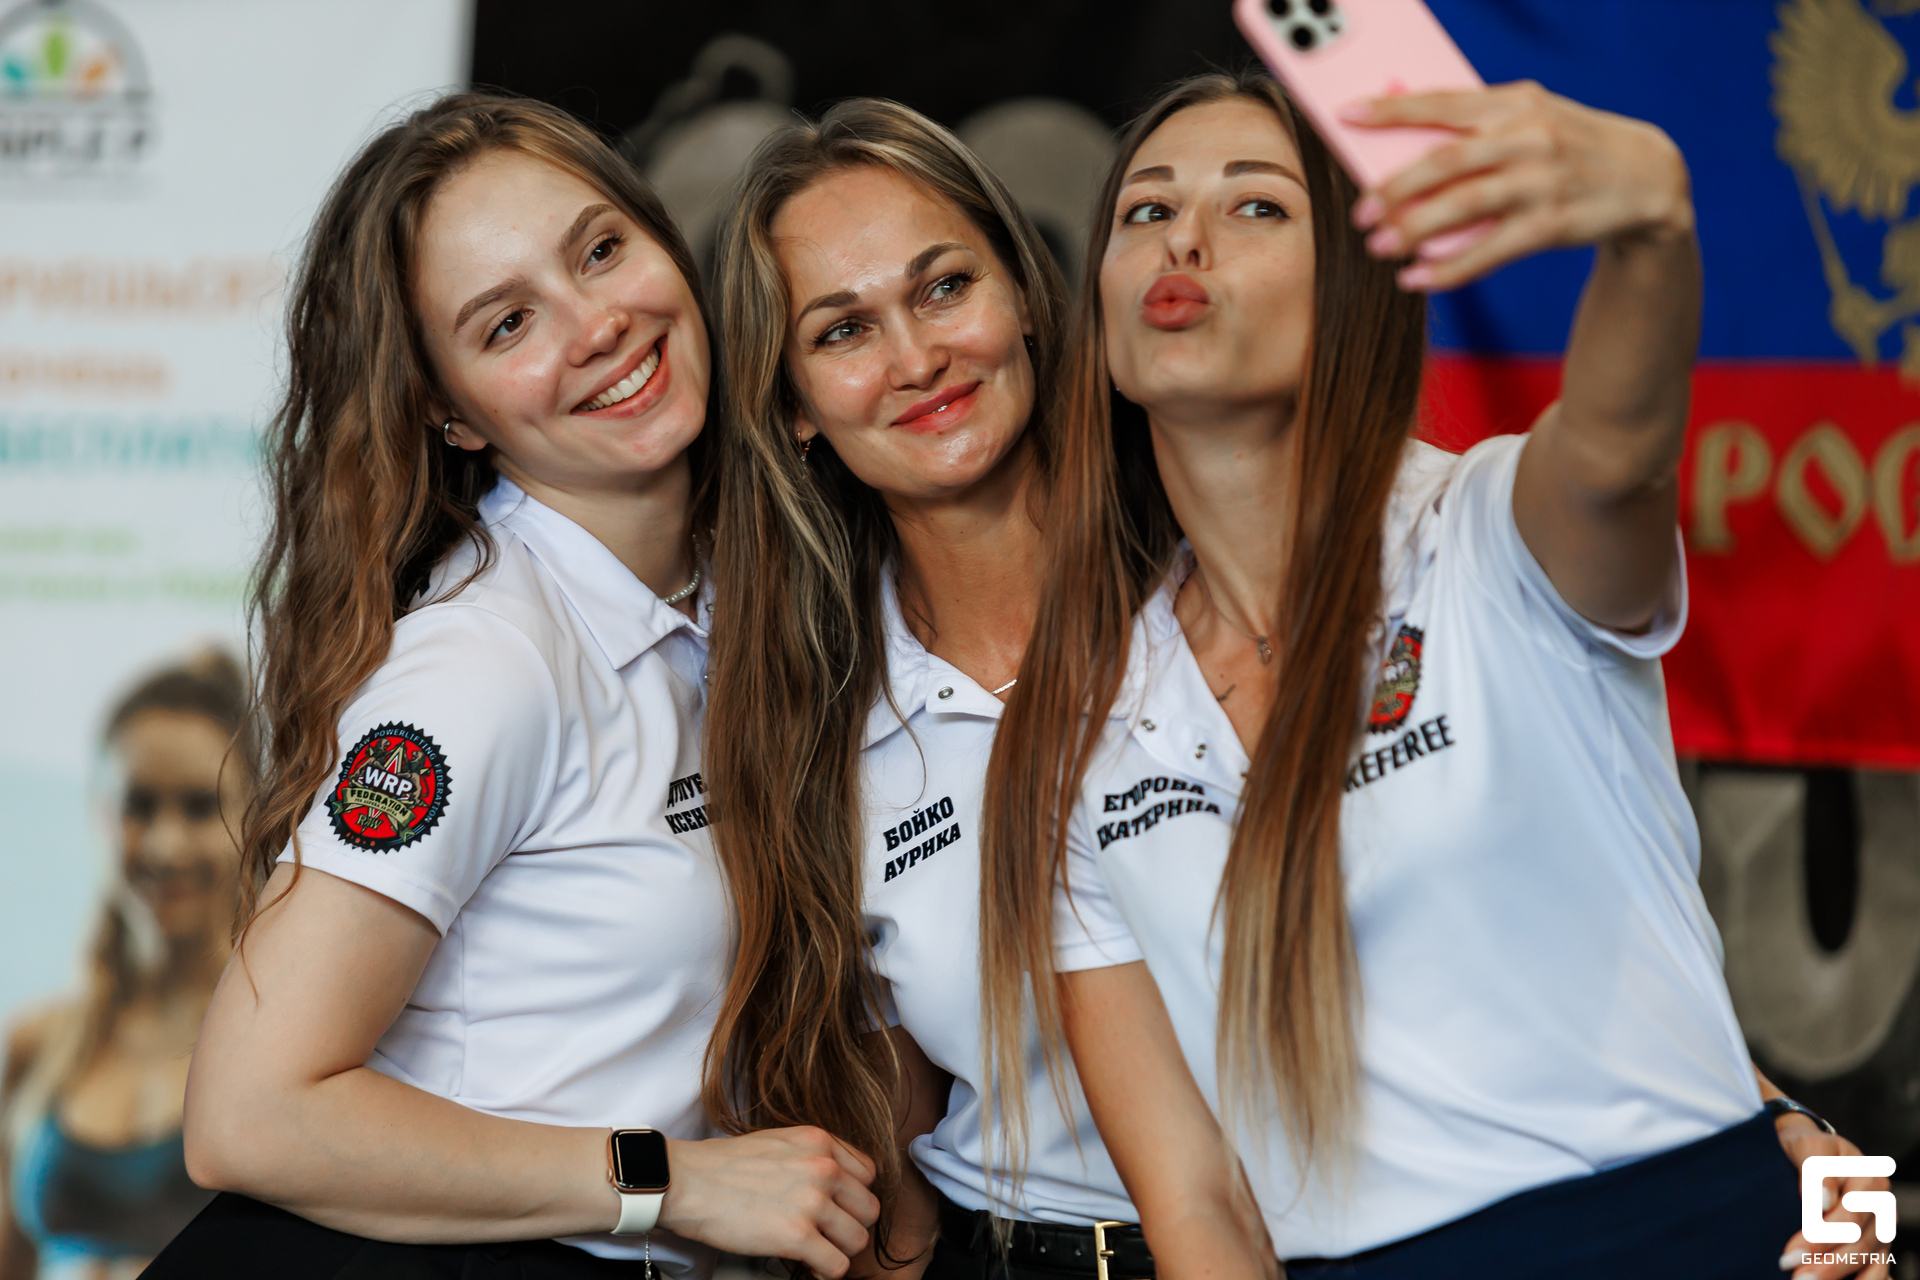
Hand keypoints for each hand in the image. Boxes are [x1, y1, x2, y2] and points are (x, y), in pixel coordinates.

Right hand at [659, 1128, 878, 1277]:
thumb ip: (812, 1156)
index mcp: (820, 1141)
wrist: (686, 1182)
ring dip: (840, 1251)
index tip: (838, 1209)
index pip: (869, 1174)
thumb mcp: (779, 1141)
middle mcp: (824, 1167)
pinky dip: (827, 1272)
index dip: (853, 1196)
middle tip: (828, 1235)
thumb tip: (834, 1183)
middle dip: (850, 1226)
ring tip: (819, 1252)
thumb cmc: (722, 1165)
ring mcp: (813, 1202)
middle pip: (869, 1209)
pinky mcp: (797, 1236)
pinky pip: (838, 1265)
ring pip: (858, 1239)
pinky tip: (811, 1267)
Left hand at [1343, 81, 1692, 291]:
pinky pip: (1491, 250)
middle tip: (1359, 212)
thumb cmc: (1567, 145)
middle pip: (1447, 159)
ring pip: (1466, 204)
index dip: (1391, 109)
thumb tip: (1399, 140)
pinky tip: (1418, 278)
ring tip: (1379, 247)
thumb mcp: (1530, 118)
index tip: (1346, 115)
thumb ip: (1473, 126)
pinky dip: (1451, 268)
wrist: (1647, 175)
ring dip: (1416, 229)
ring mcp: (1541, 180)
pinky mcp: (1552, 223)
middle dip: (1396, 187)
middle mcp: (1527, 136)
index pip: (1442, 101)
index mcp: (1514, 102)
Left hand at [1772, 1118, 1892, 1279]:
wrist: (1811, 1148)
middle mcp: (1882, 1207)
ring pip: (1870, 1261)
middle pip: (1860, 1244)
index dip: (1820, 1239)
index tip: (1789, 1256)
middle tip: (1797, 1278)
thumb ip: (1817, 1170)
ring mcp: (1882, 1228)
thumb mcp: (1808, 1146)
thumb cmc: (1806, 1147)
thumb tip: (1822, 1204)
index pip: (1848, 1217)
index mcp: (1870, 1181)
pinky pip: (1878, 1268)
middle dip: (1827, 1265)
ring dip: (1841, 1276)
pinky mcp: (1876, 1243)